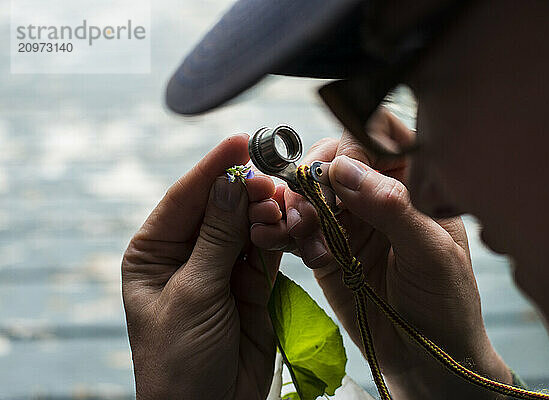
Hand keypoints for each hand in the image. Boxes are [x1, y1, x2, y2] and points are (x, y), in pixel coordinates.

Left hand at [122, 134, 280, 399]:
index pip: (185, 199)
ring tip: (281, 203)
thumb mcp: (193, 294)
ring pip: (247, 226)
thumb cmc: (179, 359)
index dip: (213, 169)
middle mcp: (188, 254)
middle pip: (219, 208)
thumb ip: (217, 238)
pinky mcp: (253, 285)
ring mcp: (223, 268)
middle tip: (270, 179)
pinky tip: (287, 223)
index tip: (240, 141)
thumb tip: (233, 181)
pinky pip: (268, 250)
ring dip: (264, 212)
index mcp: (155, 252)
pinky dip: (279, 236)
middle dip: (244, 191)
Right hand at [250, 111, 511, 398]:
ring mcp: (348, 218)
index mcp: (414, 180)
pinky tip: (272, 238)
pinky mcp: (324, 246)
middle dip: (314, 180)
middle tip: (309, 211)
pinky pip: (295, 227)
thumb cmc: (445, 301)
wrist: (424, 357)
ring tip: (297, 235)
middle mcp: (377, 192)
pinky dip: (278, 230)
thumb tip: (344, 169)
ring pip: (308, 191)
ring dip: (294, 207)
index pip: (377, 137)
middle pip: (333, 159)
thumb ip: (392, 208)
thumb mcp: (431, 253)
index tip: (335, 171)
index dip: (351, 145)